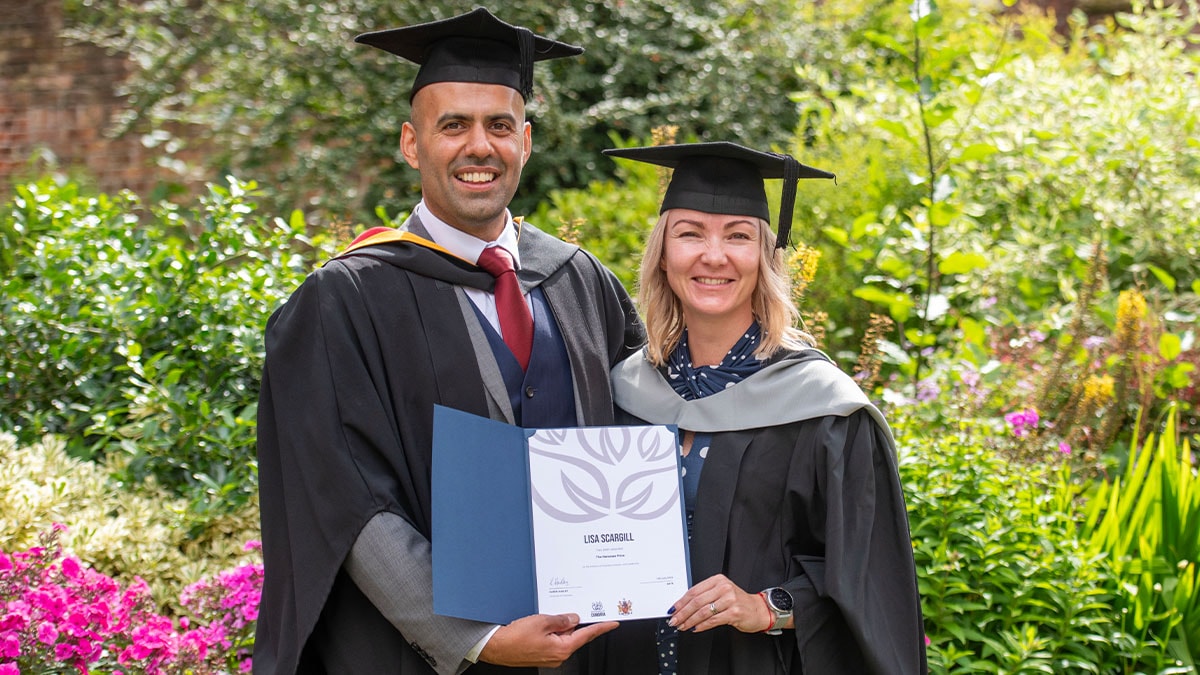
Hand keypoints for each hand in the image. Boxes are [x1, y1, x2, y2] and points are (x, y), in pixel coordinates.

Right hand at [479, 613, 617, 666]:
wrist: (497, 647)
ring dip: (561, 627)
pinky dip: (553, 632)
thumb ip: (561, 619)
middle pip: (575, 636)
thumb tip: (574, 618)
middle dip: (576, 623)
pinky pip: (554, 641)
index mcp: (562, 648)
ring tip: (549, 618)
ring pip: (564, 638)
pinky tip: (544, 625)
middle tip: (575, 611)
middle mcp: (558, 656)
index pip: (587, 635)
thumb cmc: (515, 638)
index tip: (613, 623)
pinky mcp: (542, 656)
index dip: (601, 627)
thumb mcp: (541, 621)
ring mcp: (550, 657)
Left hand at [666, 574, 771, 633]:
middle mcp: (724, 588)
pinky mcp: (734, 612)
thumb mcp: (722, 592)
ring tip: (682, 626)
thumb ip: (705, 595)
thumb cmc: (738, 602)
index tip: (673, 609)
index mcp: (718, 580)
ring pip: (703, 612)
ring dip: (690, 620)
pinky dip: (701, 626)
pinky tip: (695, 628)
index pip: (694, 590)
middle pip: (697, 601)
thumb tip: (683, 606)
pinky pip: (712, 620)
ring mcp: (730, 600)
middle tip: (674, 620)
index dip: (681, 601)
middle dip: (682, 612)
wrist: (758, 609)